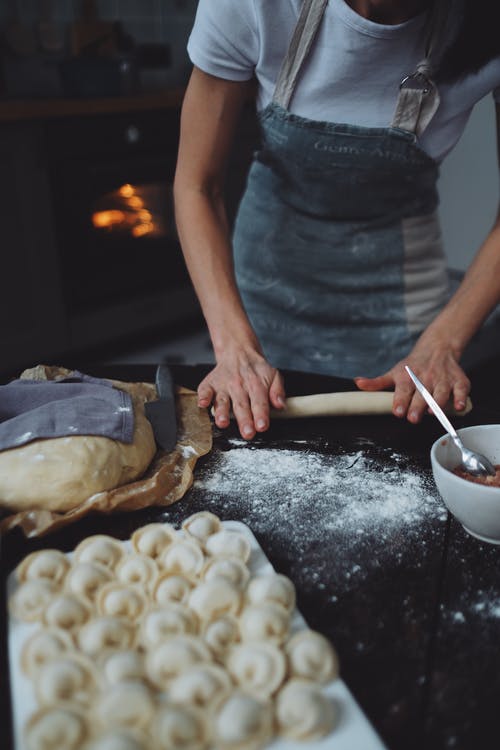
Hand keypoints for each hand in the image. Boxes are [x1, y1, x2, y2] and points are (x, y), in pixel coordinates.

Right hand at [197, 348, 285, 438]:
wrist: (239, 352)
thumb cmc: (256, 370)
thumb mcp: (274, 376)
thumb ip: (278, 391)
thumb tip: (280, 405)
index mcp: (256, 386)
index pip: (260, 403)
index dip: (261, 415)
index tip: (262, 426)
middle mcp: (239, 386)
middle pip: (242, 406)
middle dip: (244, 420)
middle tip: (247, 432)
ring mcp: (223, 386)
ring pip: (222, 401)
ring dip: (222, 412)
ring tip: (223, 422)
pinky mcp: (210, 384)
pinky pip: (204, 390)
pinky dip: (202, 397)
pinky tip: (203, 404)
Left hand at [354, 335, 470, 422]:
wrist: (437, 348)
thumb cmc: (412, 365)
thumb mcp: (393, 373)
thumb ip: (376, 383)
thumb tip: (357, 384)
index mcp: (407, 377)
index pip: (402, 390)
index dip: (400, 401)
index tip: (398, 411)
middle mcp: (425, 378)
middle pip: (421, 394)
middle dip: (417, 406)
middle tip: (413, 418)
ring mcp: (442, 379)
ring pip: (441, 392)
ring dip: (437, 403)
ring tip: (432, 413)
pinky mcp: (458, 380)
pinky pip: (461, 389)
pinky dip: (461, 398)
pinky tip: (458, 406)